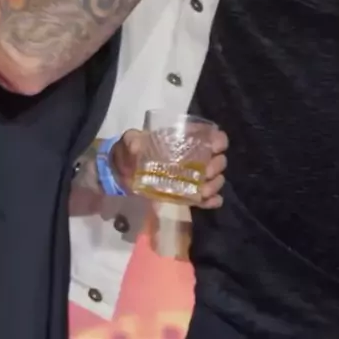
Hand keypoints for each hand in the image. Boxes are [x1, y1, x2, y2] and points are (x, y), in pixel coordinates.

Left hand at [110, 127, 227, 208]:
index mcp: (185, 140)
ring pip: (215, 180)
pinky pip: (205, 199)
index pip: (211, 136)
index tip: (216, 148)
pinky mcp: (186, 195)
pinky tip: (211, 202)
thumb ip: (132, 140)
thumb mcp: (129, 141)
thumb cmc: (129, 152)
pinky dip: (212, 201)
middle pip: (218, 160)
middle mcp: (194, 158)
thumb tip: (137, 146)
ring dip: (214, 185)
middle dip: (217, 166)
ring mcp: (191, 177)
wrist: (120, 174)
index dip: (218, 141)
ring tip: (203, 191)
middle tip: (206, 173)